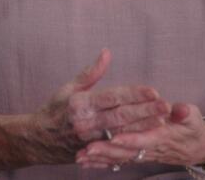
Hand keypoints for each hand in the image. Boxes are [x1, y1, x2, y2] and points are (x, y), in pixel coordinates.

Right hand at [33, 49, 170, 160]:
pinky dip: (134, 143)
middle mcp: (86, 122)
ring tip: (163, 121)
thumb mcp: (69, 88)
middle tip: (165, 105)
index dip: (133, 94)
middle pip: (120, 116)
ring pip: (122, 133)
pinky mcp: (94, 151)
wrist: (39, 139)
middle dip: (145, 111)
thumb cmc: (55, 110)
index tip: (152, 90)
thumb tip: (107, 53)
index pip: (112, 97)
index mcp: (80, 103)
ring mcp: (90, 139)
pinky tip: (149, 138)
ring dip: (143, 127)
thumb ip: (91, 72)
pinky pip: (118, 148)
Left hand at [76, 102, 204, 170]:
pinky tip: (84, 163)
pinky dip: (101, 163)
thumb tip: (181, 108)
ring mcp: (142, 155)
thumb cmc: (193, 127)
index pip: (144, 139)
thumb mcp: (193, 117)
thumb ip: (184, 113)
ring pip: (119, 158)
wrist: (197, 147)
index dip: (130, 139)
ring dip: (100, 159)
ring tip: (80, 157)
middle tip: (87, 149)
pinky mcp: (137, 156)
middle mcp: (150, 149)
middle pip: (126, 152)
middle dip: (107, 151)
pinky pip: (117, 162)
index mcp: (163, 136)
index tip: (114, 137)